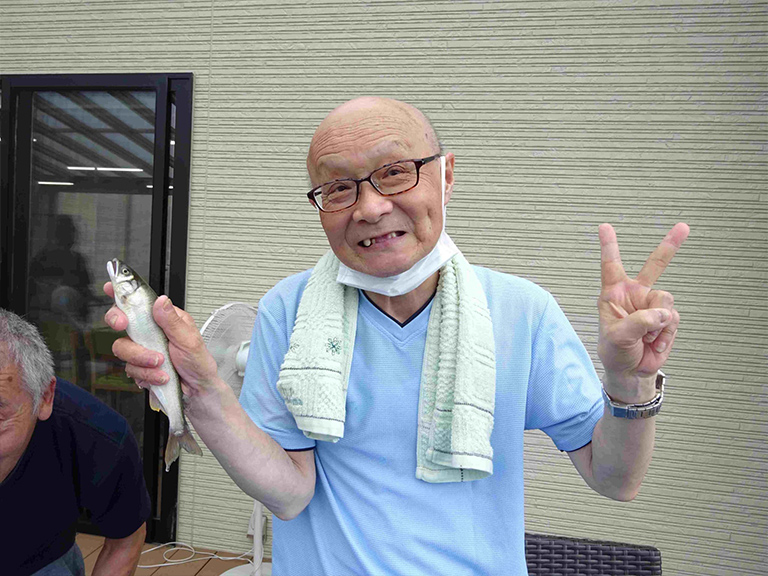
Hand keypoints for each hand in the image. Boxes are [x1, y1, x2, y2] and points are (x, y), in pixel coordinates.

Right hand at [103, 282, 217, 396]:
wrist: (197, 390)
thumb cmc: (198, 362)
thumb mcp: (189, 339)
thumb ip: (172, 321)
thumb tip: (161, 301)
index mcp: (163, 319)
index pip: (140, 301)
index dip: (122, 293)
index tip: (110, 288)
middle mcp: (149, 332)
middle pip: (119, 320)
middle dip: (118, 321)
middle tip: (124, 324)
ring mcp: (141, 349)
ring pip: (122, 348)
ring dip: (142, 358)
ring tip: (162, 364)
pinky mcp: (138, 366)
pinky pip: (130, 368)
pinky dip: (147, 374)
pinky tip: (161, 376)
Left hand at [597, 223, 688, 400]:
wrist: (631, 371)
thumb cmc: (615, 351)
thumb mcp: (617, 336)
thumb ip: (639, 321)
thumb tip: (662, 314)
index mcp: (613, 294)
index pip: (611, 266)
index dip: (609, 246)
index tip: (604, 226)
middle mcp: (634, 295)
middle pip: (655, 265)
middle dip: (670, 245)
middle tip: (684, 227)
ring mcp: (652, 305)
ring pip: (666, 301)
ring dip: (658, 322)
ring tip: (646, 336)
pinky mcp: (666, 318)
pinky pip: (672, 319)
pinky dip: (664, 334)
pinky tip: (654, 342)